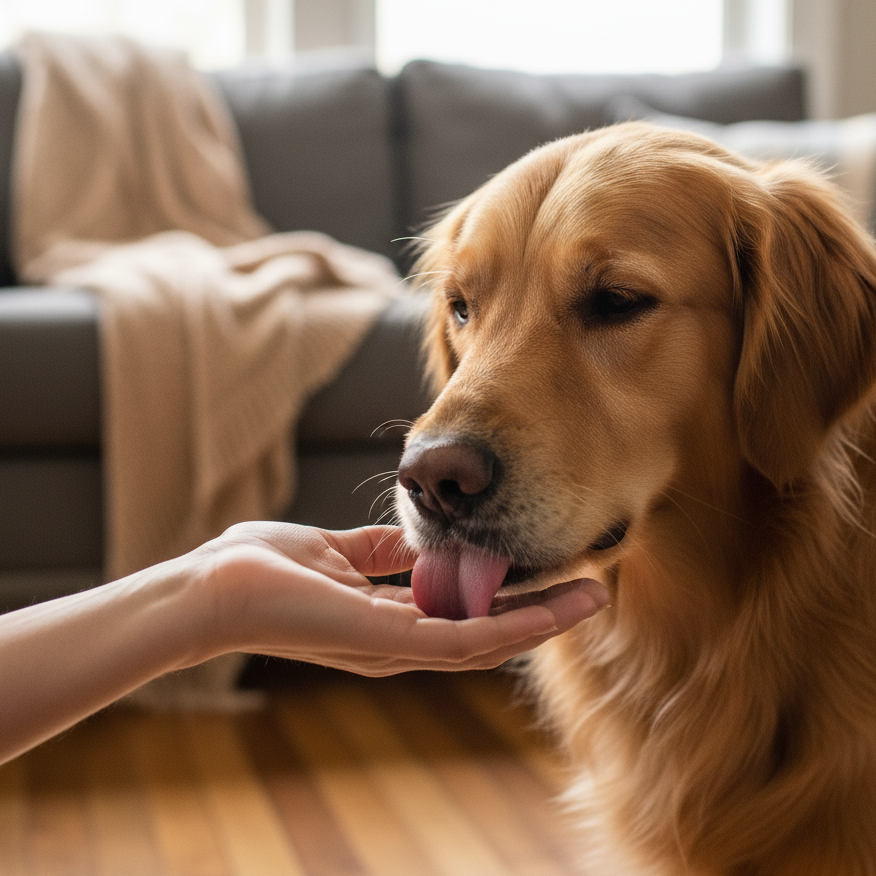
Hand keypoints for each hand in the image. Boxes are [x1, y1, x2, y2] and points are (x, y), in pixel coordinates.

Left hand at [194, 522, 609, 675]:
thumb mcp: (336, 551)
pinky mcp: (390, 645)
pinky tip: (551, 612)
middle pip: (489, 631)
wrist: (214, 588)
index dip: (511, 596)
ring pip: (490, 641)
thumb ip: (381, 551)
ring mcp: (398, 649)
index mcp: (389, 619)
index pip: (464, 613)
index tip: (549, 571)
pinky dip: (513, 628)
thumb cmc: (262, 570)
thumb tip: (418, 539)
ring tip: (591, 598)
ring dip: (543, 622)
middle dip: (542, 612)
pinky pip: (465, 641)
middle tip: (592, 591)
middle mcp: (401, 643)